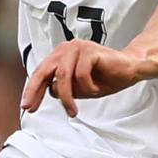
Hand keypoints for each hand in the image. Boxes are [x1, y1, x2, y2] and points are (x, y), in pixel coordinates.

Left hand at [21, 40, 147, 117]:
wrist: (130, 69)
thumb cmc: (105, 77)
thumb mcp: (78, 88)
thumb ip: (62, 88)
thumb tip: (49, 92)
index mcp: (61, 55)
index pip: (41, 73)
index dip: (32, 90)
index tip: (28, 106)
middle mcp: (66, 49)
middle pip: (45, 71)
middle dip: (36, 91)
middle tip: (31, 108)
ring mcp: (78, 47)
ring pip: (63, 76)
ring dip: (68, 97)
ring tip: (73, 110)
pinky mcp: (90, 50)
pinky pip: (81, 74)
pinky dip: (87, 87)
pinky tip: (96, 88)